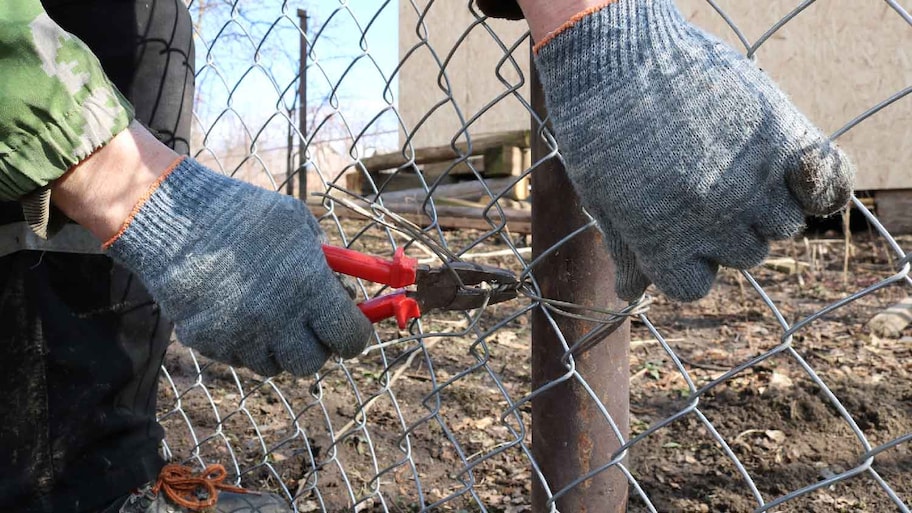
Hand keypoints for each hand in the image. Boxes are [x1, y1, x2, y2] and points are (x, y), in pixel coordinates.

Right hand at [53, 125, 371, 375]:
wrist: (172, 219)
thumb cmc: (242, 214)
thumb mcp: (297, 223)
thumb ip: (327, 262)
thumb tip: (346, 291)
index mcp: (308, 288)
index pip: (349, 338)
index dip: (354, 334)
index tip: (352, 326)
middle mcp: (277, 321)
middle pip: (312, 363)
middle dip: (317, 345)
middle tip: (311, 325)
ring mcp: (239, 337)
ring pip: (274, 365)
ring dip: (279, 346)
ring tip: (269, 311)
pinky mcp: (209, 343)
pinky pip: (239, 357)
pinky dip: (245, 343)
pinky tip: (236, 310)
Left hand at [533, 0, 853, 300]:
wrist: (622, 53)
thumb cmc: (599, 125)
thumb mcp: (600, 193)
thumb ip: (626, 247)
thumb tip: (631, 294)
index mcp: (661, 241)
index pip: (693, 286)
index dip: (685, 261)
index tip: (676, 231)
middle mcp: (712, 221)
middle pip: (744, 254)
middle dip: (725, 228)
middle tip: (705, 183)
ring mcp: (752, 180)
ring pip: (783, 225)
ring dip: (766, 204)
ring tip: (739, 165)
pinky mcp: (783, 137)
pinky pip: (831, 186)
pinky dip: (823, 185)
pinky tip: (797, 169)